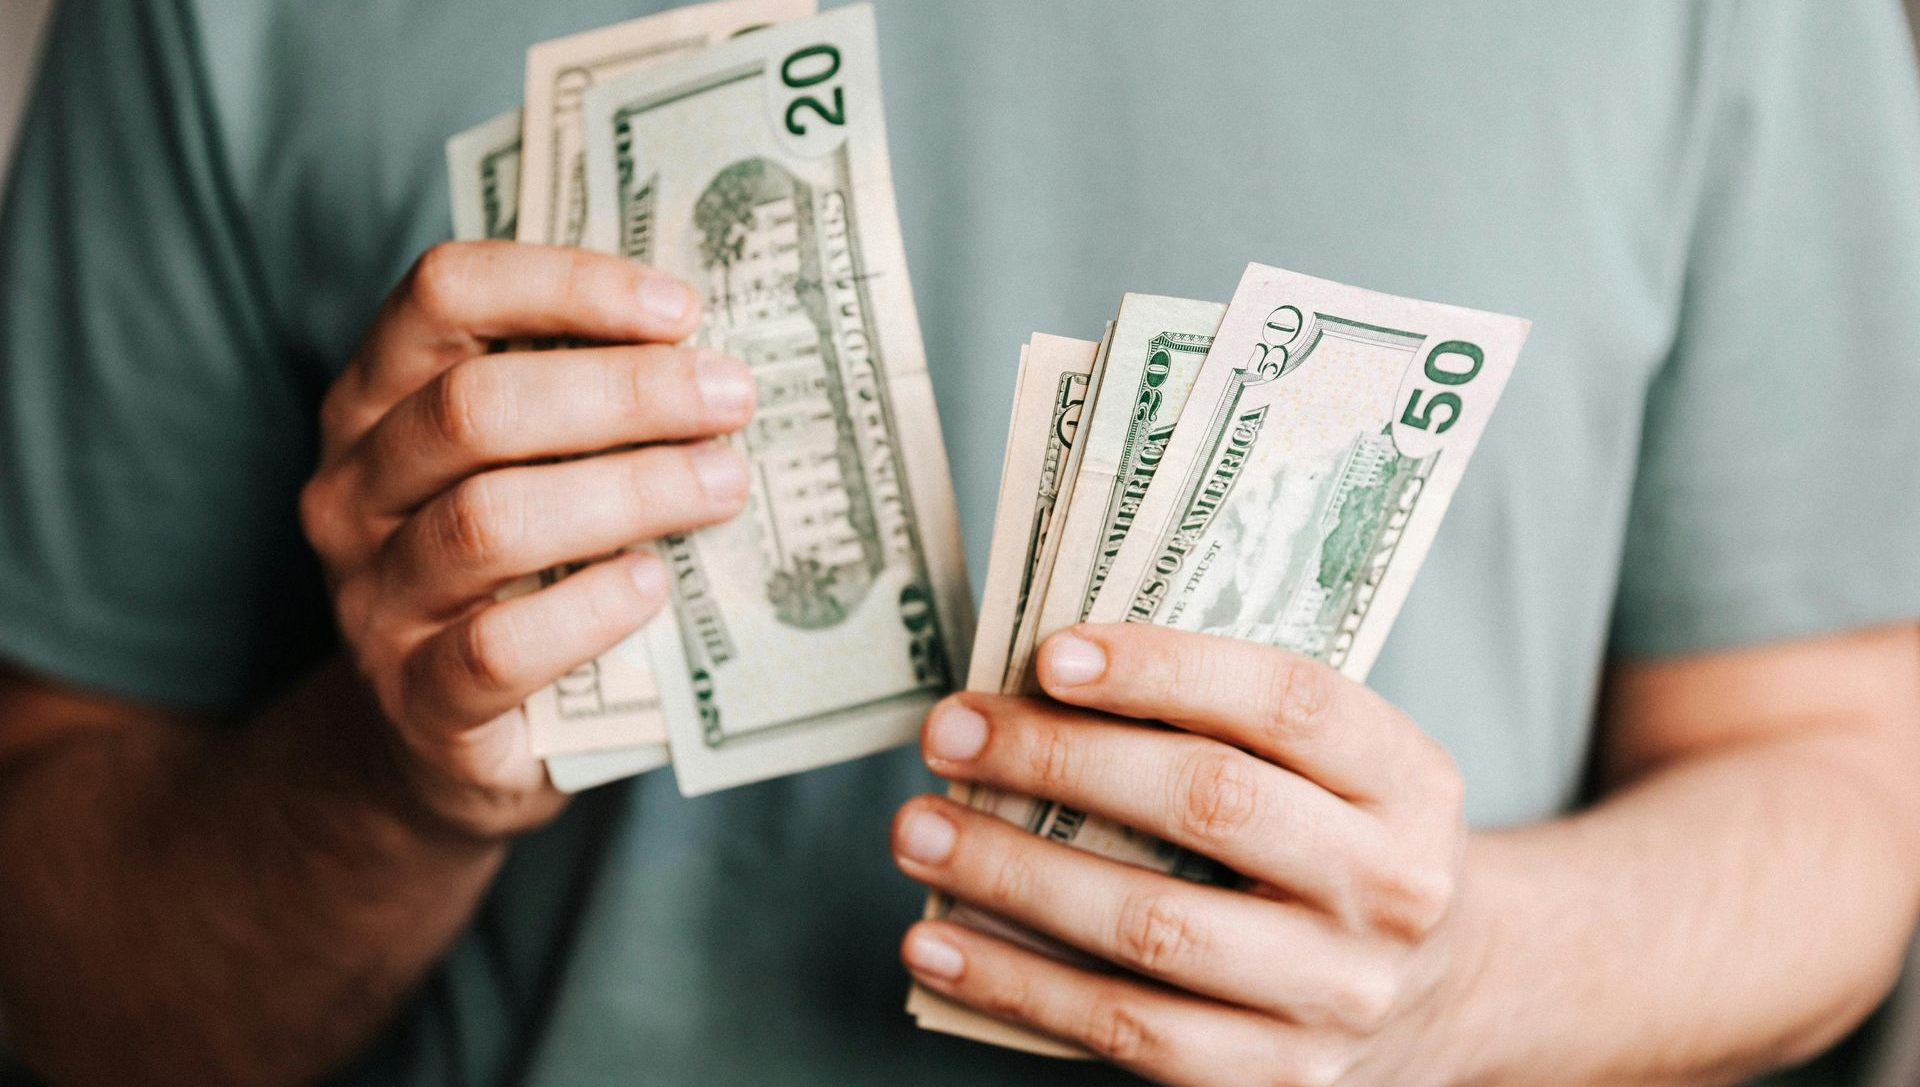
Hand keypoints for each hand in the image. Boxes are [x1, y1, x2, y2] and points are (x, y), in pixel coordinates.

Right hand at [300, 242, 753, 839]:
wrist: (437, 744)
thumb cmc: (513, 577)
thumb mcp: (527, 471)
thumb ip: (585, 407)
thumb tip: (719, 355)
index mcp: (378, 400)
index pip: (443, 294)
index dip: (565, 284)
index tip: (681, 308)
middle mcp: (354, 488)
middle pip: (474, 407)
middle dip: (623, 392)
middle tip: (732, 400)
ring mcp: (374, 598)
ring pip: (487, 521)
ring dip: (625, 493)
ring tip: (724, 486)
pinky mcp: (416, 700)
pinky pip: (497, 648)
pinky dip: (588, 610)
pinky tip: (653, 586)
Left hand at [894, 624, 1473, 1086]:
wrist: (1445, 993)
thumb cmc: (1339, 842)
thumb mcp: (1339, 769)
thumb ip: (1229, 721)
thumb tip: (1038, 682)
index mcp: (1408, 780)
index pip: (1288, 701)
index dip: (1165, 669)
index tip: (1049, 655)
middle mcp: (1390, 887)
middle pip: (1211, 805)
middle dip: (1059, 761)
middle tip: (949, 734)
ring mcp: (1337, 995)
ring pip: (1153, 928)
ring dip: (1012, 876)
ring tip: (917, 832)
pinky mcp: (1278, 1080)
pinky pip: (1126, 1031)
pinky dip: (1016, 985)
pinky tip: (937, 946)